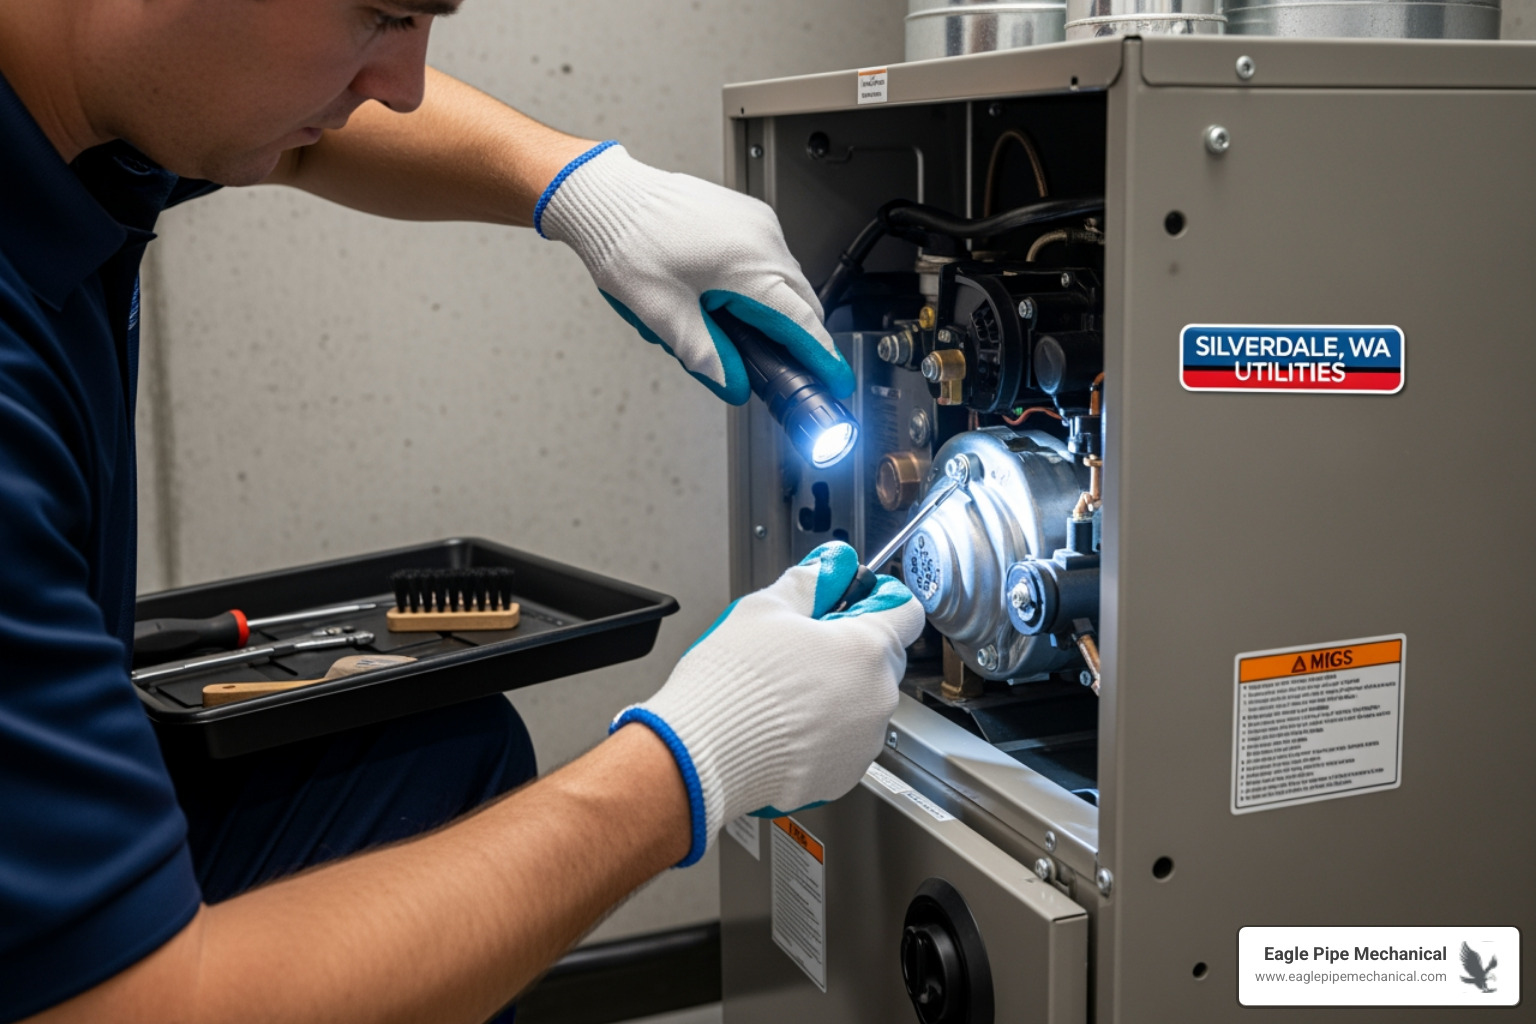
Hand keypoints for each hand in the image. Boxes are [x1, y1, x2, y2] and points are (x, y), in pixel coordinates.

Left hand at [537, 142, 854, 404]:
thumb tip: (732, 384)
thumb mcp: (665, 316)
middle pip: (800, 302)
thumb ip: (706, 356)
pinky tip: (721, 298)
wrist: (606, 197)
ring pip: (784, 281)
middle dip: (795, 339)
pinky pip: (767, 258)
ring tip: (727, 329)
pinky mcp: (744, 215)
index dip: (821, 359)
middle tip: (784, 371)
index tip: (836, 381)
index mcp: (750, 265)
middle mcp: (763, 239)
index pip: (802, 323)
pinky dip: (757, 285)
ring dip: (770, 311)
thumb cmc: (628, 243)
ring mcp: (756, 223)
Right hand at [612, 542, 923, 865]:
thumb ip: (810, 581)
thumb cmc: (730, 685)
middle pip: (883, 658)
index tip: (854, 599)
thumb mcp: (765, 608)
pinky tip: (784, 722)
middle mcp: (877, 698)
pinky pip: (845, 741)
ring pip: (863, 701)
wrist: (701, 755)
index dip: (878, 598)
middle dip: (851, 647)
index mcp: (866, 649)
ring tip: (786, 689)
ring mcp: (863, 741)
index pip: (905, 610)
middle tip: (804, 644)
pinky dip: (823, 731)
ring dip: (837, 691)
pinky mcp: (843, 774)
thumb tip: (831, 566)